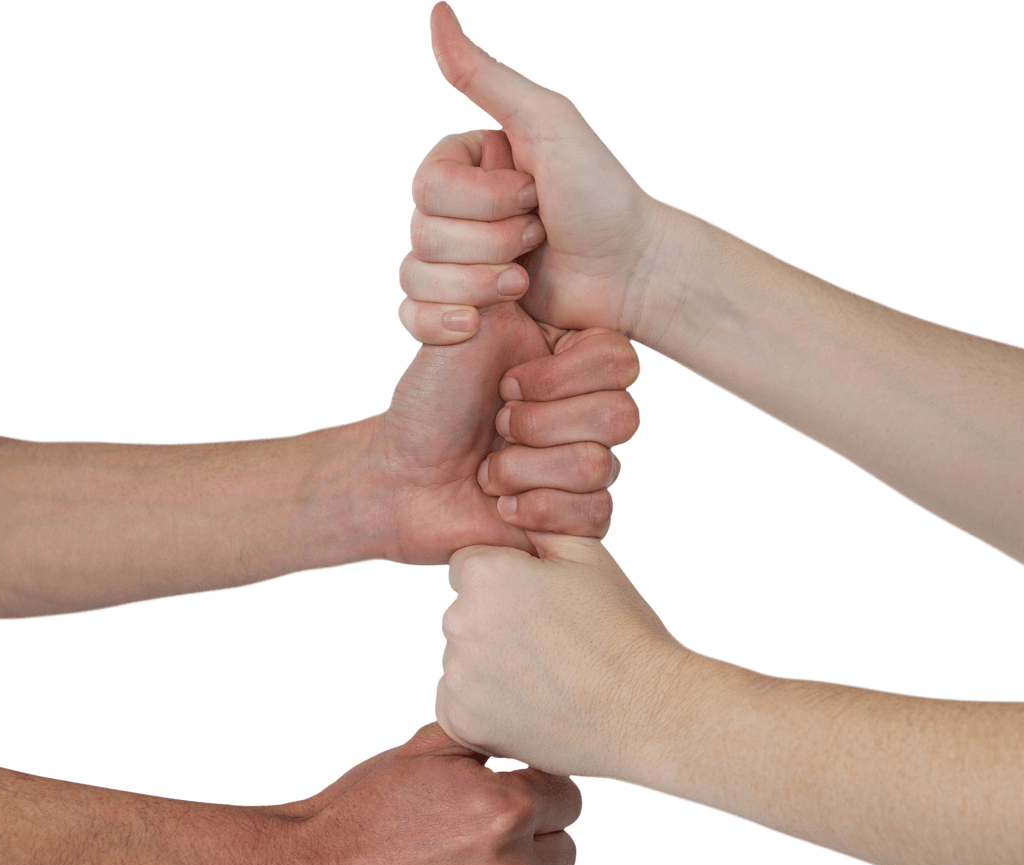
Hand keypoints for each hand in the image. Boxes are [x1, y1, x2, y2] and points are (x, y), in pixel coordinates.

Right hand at [243, 723, 580, 864]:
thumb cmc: (355, 813)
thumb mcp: (419, 754)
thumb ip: (484, 741)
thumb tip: (523, 733)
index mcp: (502, 808)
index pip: (569, 798)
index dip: (541, 793)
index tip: (514, 797)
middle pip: (564, 850)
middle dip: (535, 839)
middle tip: (484, 838)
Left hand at [375, 131, 640, 564]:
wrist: (401, 480)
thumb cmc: (427, 402)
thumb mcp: (463, 323)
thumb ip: (504, 271)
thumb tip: (525, 190)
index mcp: (572, 361)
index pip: (619, 360)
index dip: (557, 372)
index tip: (503, 377)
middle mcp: (588, 409)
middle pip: (622, 414)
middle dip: (534, 422)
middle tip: (492, 420)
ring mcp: (589, 463)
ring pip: (602, 465)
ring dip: (524, 467)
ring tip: (488, 466)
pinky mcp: (581, 515)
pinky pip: (595, 515)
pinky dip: (537, 510)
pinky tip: (502, 502)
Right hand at [406, 3, 664, 340]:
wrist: (630, 273)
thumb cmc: (600, 195)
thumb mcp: (548, 122)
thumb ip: (486, 76)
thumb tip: (436, 13)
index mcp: (467, 166)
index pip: (427, 186)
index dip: (482, 201)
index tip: (534, 196)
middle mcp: (456, 211)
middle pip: (422, 232)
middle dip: (490, 241)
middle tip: (538, 235)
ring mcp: (460, 261)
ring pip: (418, 275)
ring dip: (481, 281)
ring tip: (526, 277)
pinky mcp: (465, 307)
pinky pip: (415, 316)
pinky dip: (443, 320)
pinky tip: (479, 322)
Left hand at [436, 534, 690, 781]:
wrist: (647, 712)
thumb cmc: (621, 628)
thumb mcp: (587, 554)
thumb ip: (538, 521)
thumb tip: (507, 504)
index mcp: (484, 574)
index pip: (470, 566)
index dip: (509, 583)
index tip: (545, 606)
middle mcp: (457, 620)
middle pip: (465, 612)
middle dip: (496, 623)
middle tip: (553, 645)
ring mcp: (456, 675)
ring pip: (462, 658)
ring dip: (491, 664)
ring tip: (549, 677)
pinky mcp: (460, 722)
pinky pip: (459, 703)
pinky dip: (485, 706)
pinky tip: (531, 705)